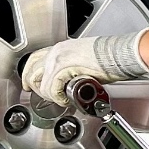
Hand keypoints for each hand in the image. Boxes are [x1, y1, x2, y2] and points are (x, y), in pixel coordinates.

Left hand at [20, 30, 148, 103]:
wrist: (120, 54)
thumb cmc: (110, 57)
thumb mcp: (84, 59)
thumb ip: (73, 68)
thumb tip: (69, 82)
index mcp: (60, 48)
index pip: (34, 59)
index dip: (28, 74)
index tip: (30, 84)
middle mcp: (56, 51)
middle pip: (30, 72)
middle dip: (35, 88)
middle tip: (47, 97)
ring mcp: (58, 59)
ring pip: (39, 83)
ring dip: (49, 96)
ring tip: (61, 99)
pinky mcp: (63, 68)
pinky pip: (51, 88)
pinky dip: (57, 98)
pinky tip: (67, 100)